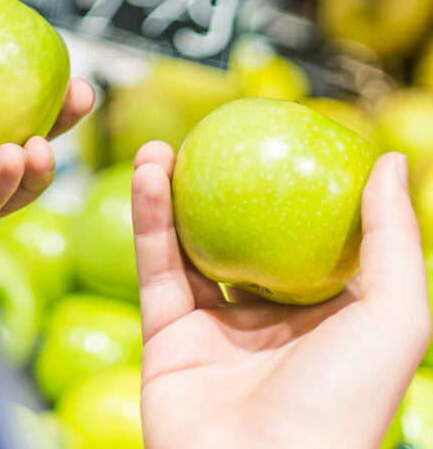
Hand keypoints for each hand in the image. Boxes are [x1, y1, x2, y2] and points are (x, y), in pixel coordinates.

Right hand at [132, 142, 430, 448]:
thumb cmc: (342, 405)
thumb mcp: (396, 317)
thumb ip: (394, 239)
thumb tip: (392, 161)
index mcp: (326, 316)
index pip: (309, 239)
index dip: (294, 190)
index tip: (281, 140)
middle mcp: (269, 321)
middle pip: (241, 237)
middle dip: (223, 188)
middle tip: (211, 141)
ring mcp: (214, 329)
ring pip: (189, 247)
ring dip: (173, 194)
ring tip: (161, 147)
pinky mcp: (166, 337)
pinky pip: (156, 268)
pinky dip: (148, 219)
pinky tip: (149, 175)